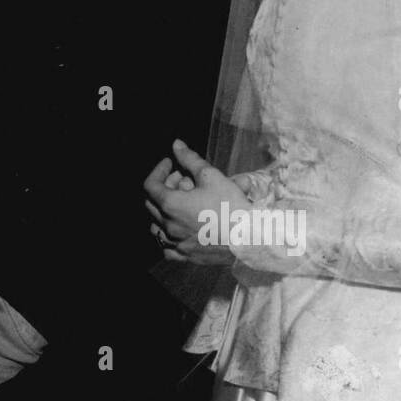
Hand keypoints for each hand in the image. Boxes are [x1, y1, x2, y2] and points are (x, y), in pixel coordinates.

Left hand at [143, 139, 250, 264]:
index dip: (159, 170)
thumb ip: (190, 159)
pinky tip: (180, 229)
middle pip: (152, 203)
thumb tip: (176, 144)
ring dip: (163, 211)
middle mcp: (168, 226)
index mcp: (170, 205)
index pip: (150, 185)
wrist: (250, 239)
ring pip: (156, 226)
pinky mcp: (186, 256)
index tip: (170, 163)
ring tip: (181, 203)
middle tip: (182, 179)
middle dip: (164, 187)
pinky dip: (168, 236)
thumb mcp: (211, 176)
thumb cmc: (231, 206)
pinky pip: (167, 247)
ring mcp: (176, 243)